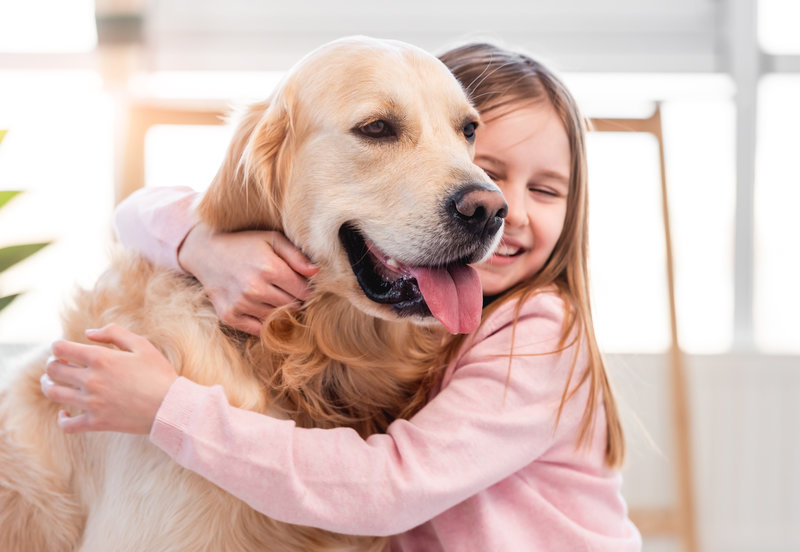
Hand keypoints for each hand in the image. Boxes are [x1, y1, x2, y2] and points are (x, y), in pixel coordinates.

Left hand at [41, 324, 177, 433]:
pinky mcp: (96, 422)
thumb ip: (114, 333)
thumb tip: (88, 333)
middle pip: (53, 370)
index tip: (63, 349)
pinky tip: (65, 412)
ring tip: (53, 384)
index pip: (61, 348)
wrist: (171, 406)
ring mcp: (92, 403)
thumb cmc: (159, 373)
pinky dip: (62, 418)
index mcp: (100, 358)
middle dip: (52, 364)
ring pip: (54, 394)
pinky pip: (67, 424)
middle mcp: (91, 380)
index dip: (58, 346)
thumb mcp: (142, 345)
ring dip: (49, 386)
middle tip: (59, 364)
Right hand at [178, 224, 317, 334]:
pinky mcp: (229, 316)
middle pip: (293, 306)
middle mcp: (255, 288)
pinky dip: (264, 322)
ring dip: (279, 310)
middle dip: (295, 300)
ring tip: (271, 295)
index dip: (306, 289)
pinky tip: (260, 306)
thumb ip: (296, 255)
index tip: (301, 284)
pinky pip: (259, 329)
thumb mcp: (271, 238)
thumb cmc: (244, 244)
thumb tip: (316, 273)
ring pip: (277, 318)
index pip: (304, 291)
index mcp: (269, 268)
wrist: (205, 252)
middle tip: (287, 290)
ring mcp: (241, 304)